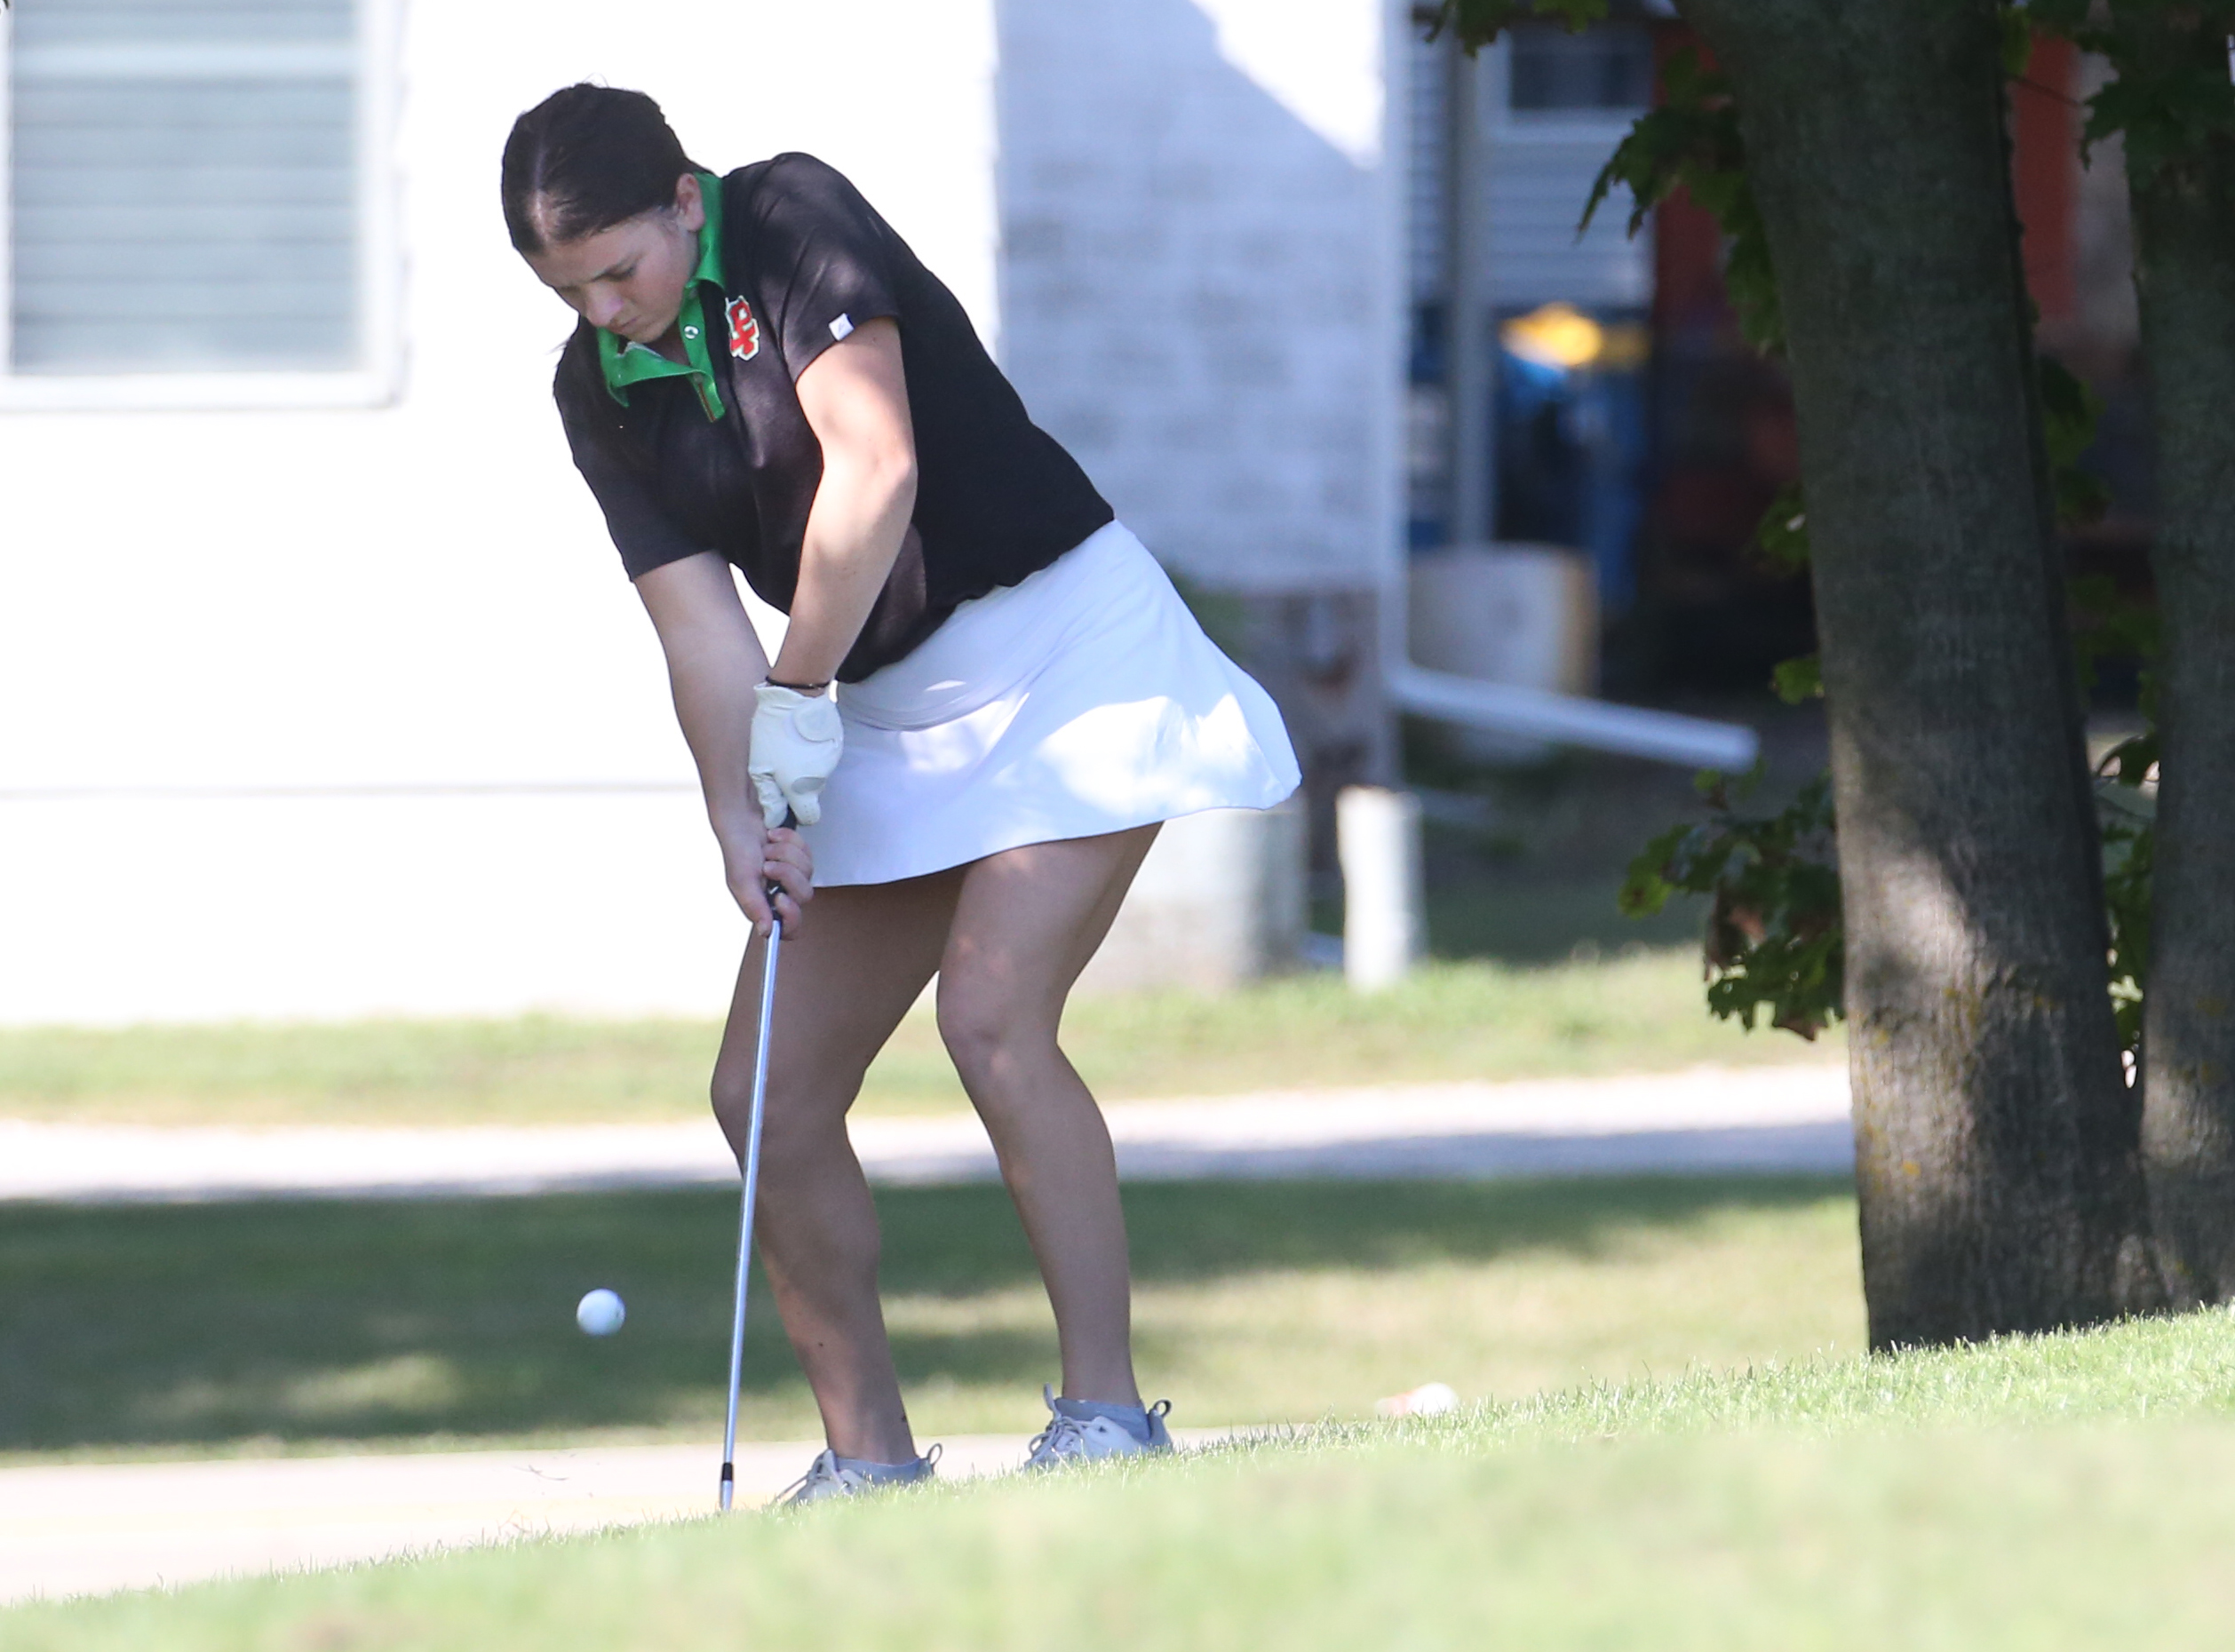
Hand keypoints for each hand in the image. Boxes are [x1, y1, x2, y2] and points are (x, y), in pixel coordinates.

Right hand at [725, 821, 813, 937]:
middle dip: (786, 874)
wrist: (741, 820)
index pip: (790, 929)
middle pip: (803, 896)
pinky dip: (790, 841)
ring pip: (807, 871)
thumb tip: (765, 932)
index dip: (790, 917)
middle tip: (767, 865)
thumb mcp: (742, 881)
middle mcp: (780, 894)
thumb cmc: (737, 850)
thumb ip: (755, 906)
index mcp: (765, 906)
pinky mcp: (800, 858)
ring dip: (785, 854)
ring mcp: (793, 876)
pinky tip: (774, 839)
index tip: (780, 898)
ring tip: (767, 849)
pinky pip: (807, 852)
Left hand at [749, 683, 843, 826]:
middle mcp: (821, 780)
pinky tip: (802, 737)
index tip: (787, 800)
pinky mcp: (837, 745)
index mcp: (802, 789)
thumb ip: (769, 797)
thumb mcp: (760, 767)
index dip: (799, 812)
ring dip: (806, 767)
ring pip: (818, 774)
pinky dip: (814, 752)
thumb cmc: (773, 732)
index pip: (810, 818)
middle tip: (782, 765)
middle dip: (799, 786)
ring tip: (791, 747)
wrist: (796, 697)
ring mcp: (832, 761)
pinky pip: (824, 757)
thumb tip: (774, 818)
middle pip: (813, 794)